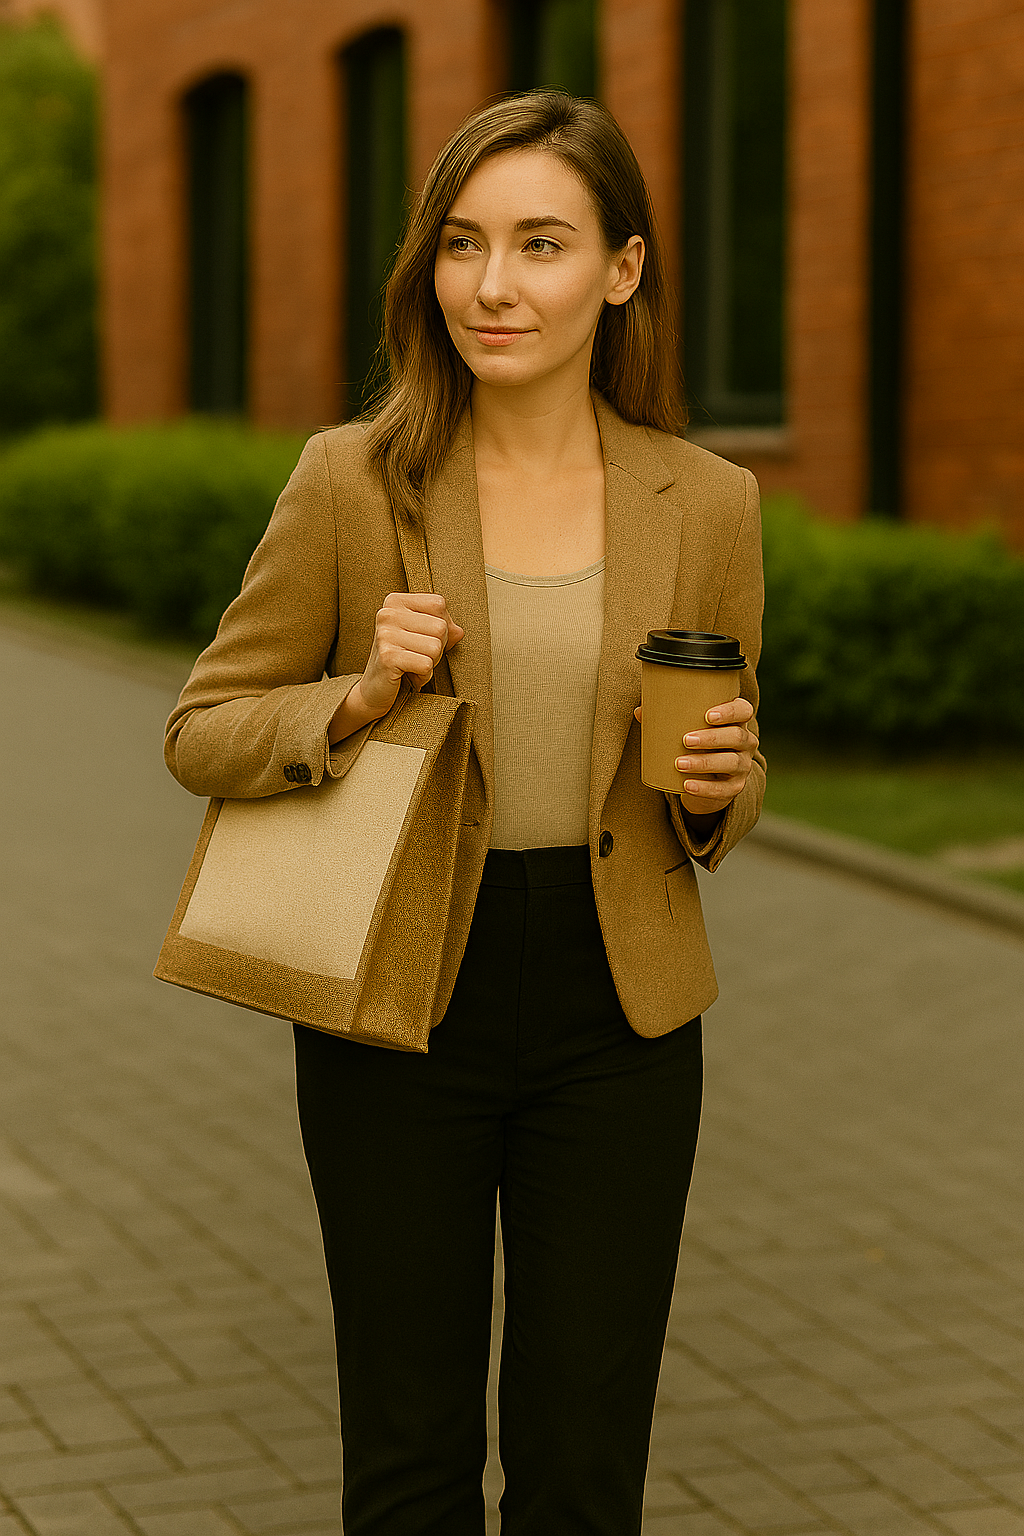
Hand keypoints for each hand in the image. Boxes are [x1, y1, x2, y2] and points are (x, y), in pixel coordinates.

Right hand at [359, 592, 464, 718]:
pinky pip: (426, 665)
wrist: (375, 690)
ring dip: (431, 663)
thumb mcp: (422, 636)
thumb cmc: (402, 658)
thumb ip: (444, 627)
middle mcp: (387, 614)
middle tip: (419, 656)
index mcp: (395, 601)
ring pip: (436, 647)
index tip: (424, 637)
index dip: (442, 624)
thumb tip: (459, 632)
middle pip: (440, 626)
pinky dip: (424, 676)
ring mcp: (385, 635)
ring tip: (414, 665)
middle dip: (438, 647)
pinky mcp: (387, 657)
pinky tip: (410, 675)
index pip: (438, 604)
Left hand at [633, 696, 757, 812]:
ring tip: (680, 763)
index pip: (743, 710)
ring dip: (705, 763)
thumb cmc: (695, 743)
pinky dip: (704, 788)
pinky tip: (687, 786)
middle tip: (686, 740)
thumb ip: (666, 718)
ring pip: (731, 762)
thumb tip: (640, 711)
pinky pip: (723, 789)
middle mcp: (745, 742)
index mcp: (736, 721)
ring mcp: (742, 766)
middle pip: (736, 737)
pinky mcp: (734, 787)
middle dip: (712, 738)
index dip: (730, 711)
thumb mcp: (685, 729)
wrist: (706, 778)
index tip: (707, 715)